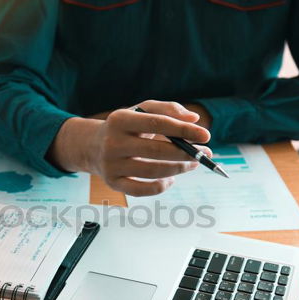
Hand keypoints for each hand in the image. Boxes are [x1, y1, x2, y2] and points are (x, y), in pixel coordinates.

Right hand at [49, 100, 211, 195]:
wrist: (92, 146)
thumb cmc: (126, 127)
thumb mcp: (141, 111)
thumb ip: (168, 109)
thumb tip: (194, 119)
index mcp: (120, 119)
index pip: (157, 123)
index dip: (183, 130)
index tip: (205, 136)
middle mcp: (112, 142)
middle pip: (157, 150)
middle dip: (186, 153)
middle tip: (204, 154)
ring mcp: (111, 165)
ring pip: (152, 171)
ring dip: (178, 169)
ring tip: (192, 164)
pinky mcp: (113, 183)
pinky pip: (141, 190)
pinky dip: (161, 186)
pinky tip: (171, 179)